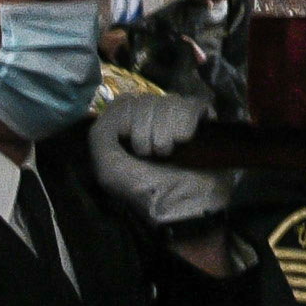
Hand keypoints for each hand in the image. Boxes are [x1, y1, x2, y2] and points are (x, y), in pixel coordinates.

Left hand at [87, 93, 231, 229]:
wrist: (182, 206)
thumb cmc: (144, 190)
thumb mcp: (108, 168)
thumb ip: (101, 133)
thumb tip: (117, 105)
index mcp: (131, 128)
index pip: (127, 101)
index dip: (128, 118)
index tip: (131, 145)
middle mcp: (154, 119)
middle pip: (147, 100)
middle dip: (145, 131)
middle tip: (152, 155)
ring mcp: (180, 119)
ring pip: (169, 101)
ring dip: (165, 131)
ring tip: (169, 153)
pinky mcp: (203, 121)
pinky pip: (192, 104)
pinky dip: (185, 123)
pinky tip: (186, 141)